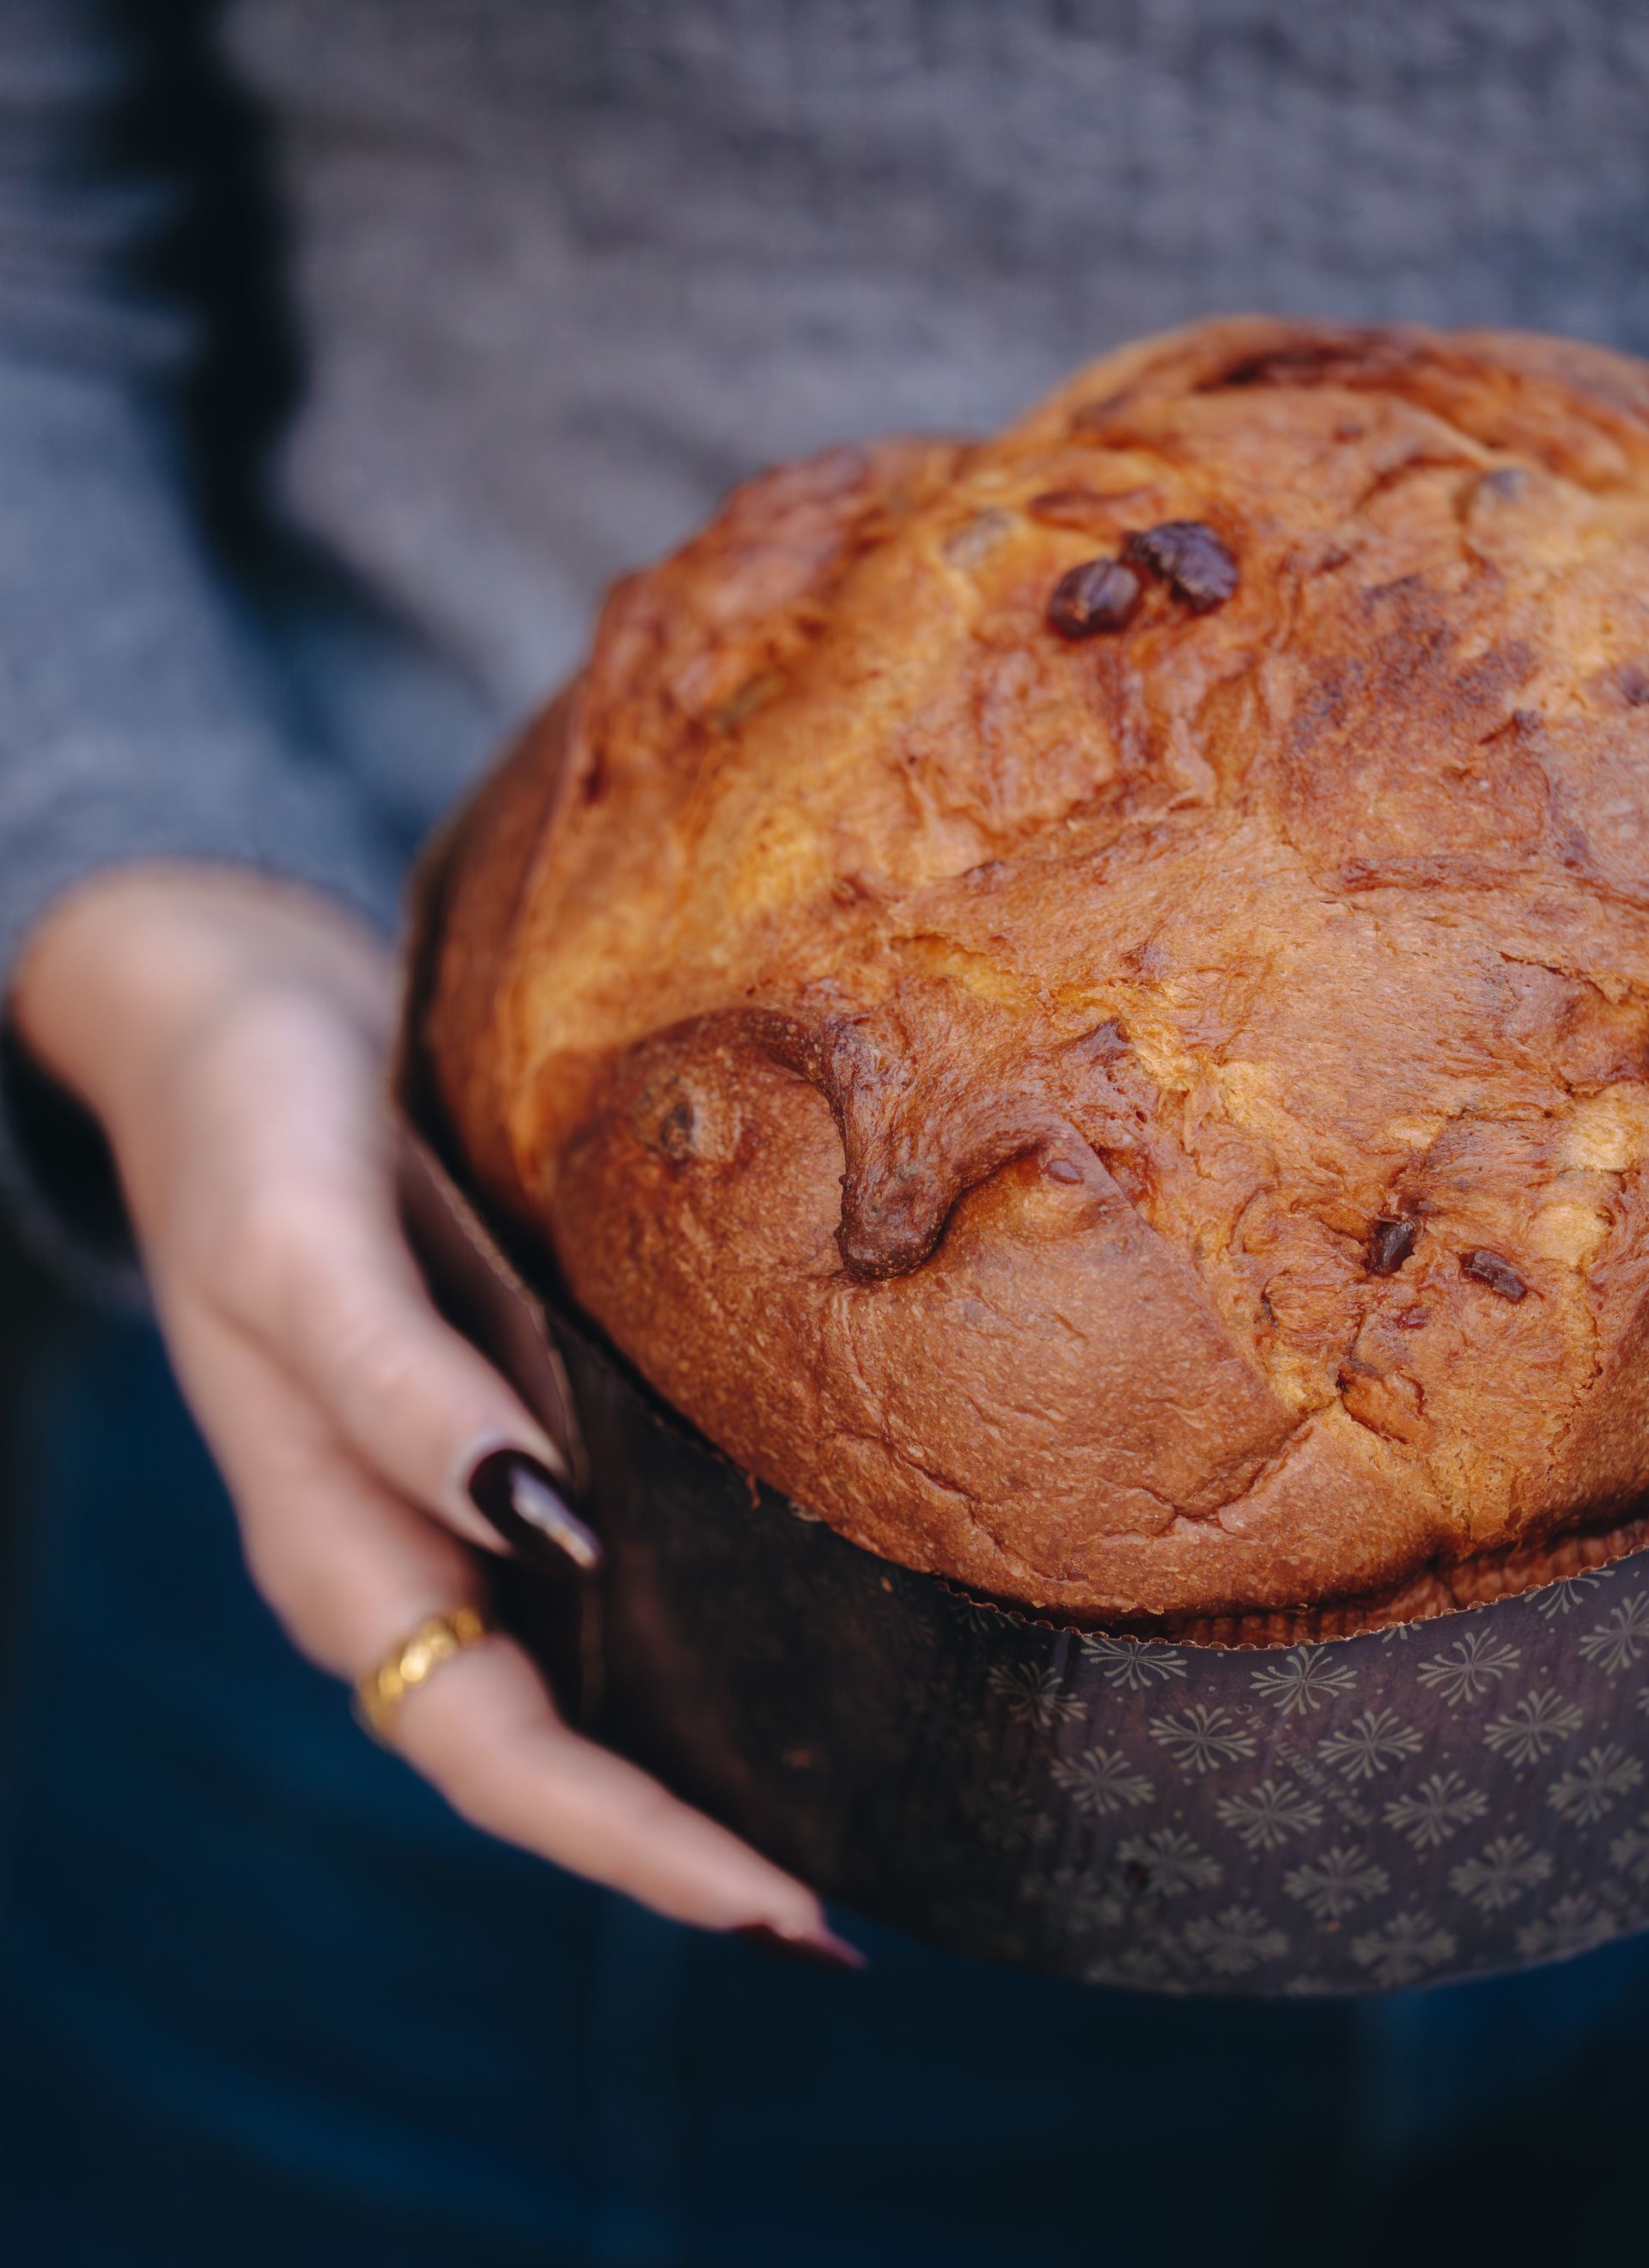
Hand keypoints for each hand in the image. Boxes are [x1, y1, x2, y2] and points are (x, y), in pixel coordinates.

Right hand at [12, 863, 857, 1958]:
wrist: (247, 1030)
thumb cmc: (255, 1132)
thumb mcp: (300, 1246)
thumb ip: (397, 1387)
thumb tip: (541, 1525)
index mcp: (337, 1547)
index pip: (490, 1749)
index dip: (626, 1840)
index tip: (772, 1906)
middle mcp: (405, 1553)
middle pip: (544, 1755)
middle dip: (678, 1853)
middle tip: (836, 1927)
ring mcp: (455, 1503)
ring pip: (574, 1682)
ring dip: (689, 1771)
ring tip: (837, 1825)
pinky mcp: (508, 1430)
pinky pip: (600, 1570)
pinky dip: (684, 1634)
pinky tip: (784, 1633)